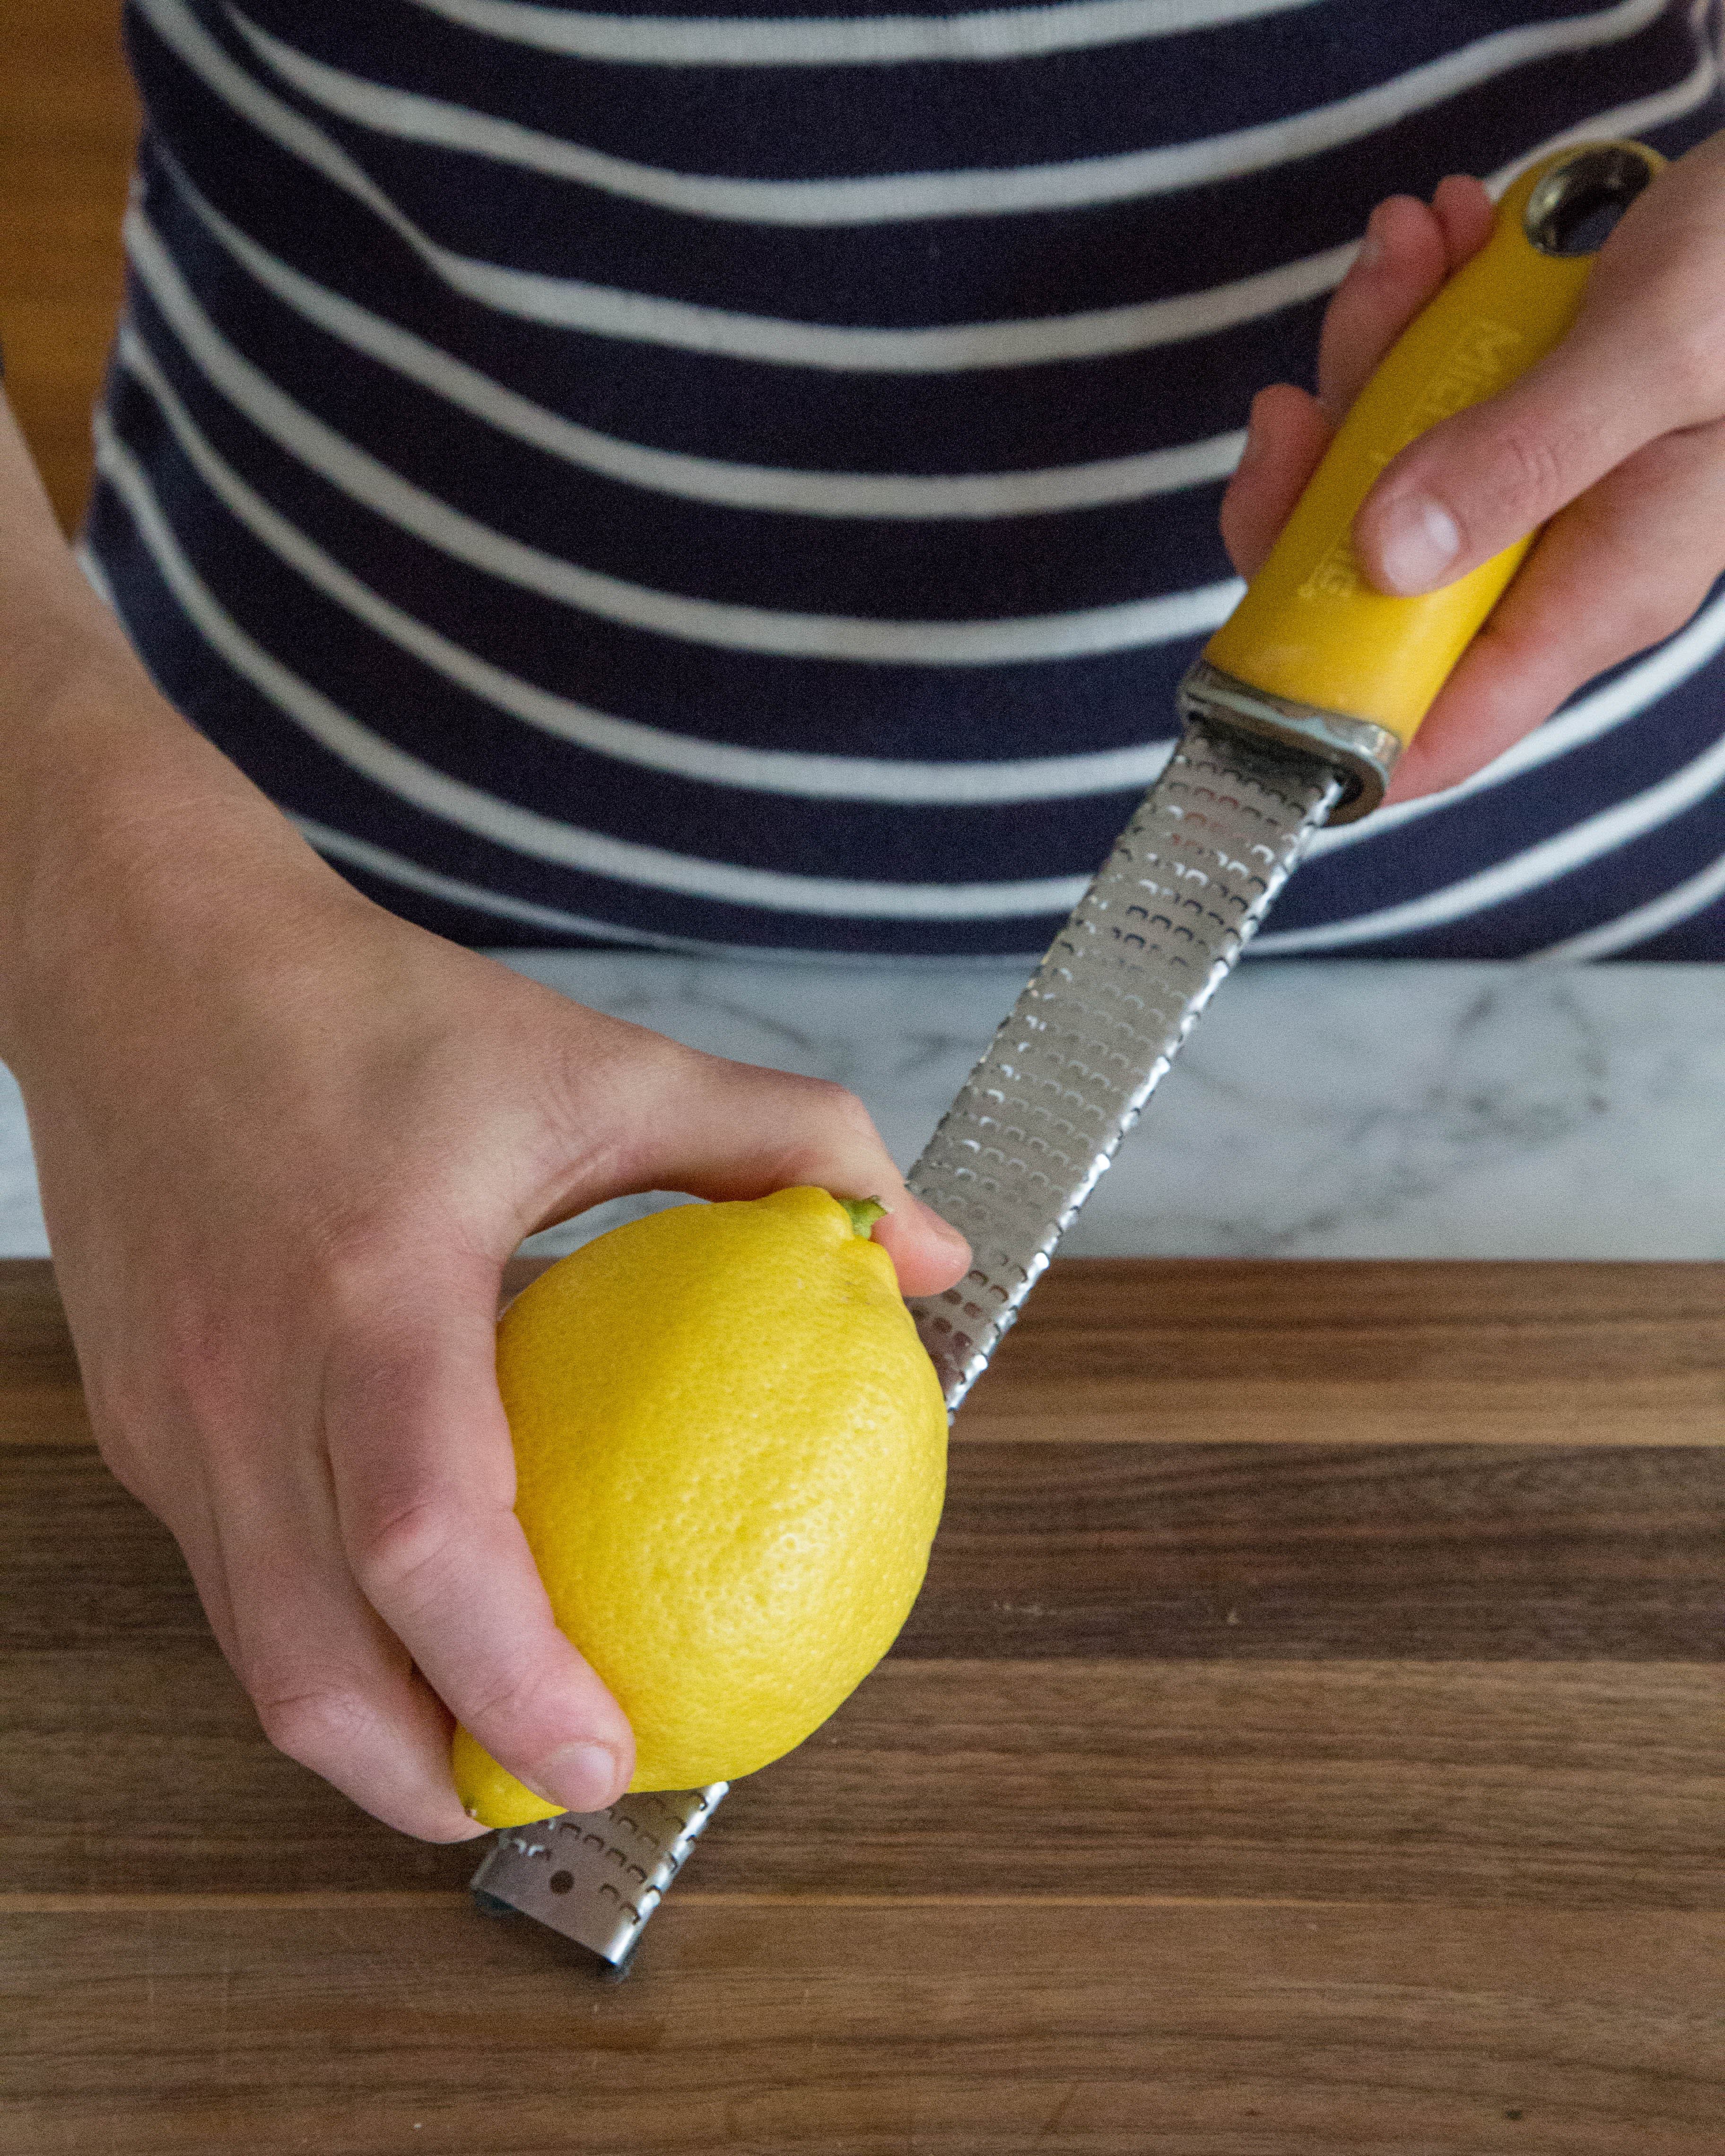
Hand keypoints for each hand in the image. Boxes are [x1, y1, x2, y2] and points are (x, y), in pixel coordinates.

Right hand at [8, 750, 969, 1841]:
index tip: (611, 1756)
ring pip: (252, 1650)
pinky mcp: (134, 1423)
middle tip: (550, 1800)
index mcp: (370, 1289)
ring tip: (477, 1746)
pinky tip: (401, 1617)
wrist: (146, 960)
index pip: (432, 1538)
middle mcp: (244, 1377)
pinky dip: (318, 1637)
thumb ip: (782, 1141)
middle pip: (312, 1663)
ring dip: (368, 1735)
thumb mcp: (599, 1061)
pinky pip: (228, 1576)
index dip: (519, 1679)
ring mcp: (170, 1416)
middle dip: (432, 1782)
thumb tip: (924, 1244)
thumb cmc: (369, 1012)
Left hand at [1219, 130, 1724, 802]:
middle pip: (1367, 589)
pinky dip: (1417, 311)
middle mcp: (1554, 562)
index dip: (1323, 720)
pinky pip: (1431, 393)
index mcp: (1596, 594)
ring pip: (1385, 470)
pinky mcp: (1529, 419)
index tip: (1241, 652)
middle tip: (1302, 391)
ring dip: (1368, 356)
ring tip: (1407, 242)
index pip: (1434, 728)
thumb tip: (1385, 558)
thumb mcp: (1657, 356)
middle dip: (1313, 485)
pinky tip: (1444, 232)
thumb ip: (1523, 460)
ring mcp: (1537, 490)